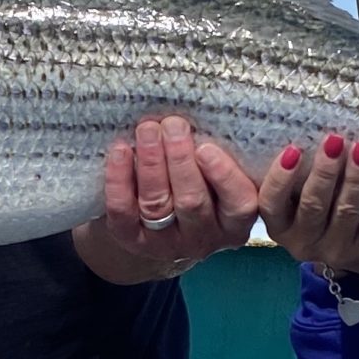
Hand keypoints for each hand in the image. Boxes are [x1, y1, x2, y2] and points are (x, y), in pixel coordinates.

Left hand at [96, 117, 259, 270]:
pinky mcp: (132, 240)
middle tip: (173, 125)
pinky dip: (120, 179)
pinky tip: (120, 151)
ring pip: (157, 204)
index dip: (224, 177)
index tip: (206, 148)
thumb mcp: (216, 177)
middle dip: (180, 160)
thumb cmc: (197, 185)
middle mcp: (204, 238)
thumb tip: (205, 114)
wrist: (153, 222)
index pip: (239, 204)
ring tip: (148, 130)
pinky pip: (123, 211)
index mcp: (233, 222)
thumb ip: (218, 156)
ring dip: (151, 163)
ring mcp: (166, 243)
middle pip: (192, 202)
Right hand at [259, 132, 358, 273]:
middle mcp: (303, 242)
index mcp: (280, 226)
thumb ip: (295, 173)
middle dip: (324, 172)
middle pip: (312, 206)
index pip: (271, 205)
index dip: (280, 179)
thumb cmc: (321, 205)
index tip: (293, 149)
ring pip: (346, 211)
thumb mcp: (299, 196)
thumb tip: (298, 127)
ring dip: (355, 177)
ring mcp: (336, 249)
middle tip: (335, 140)